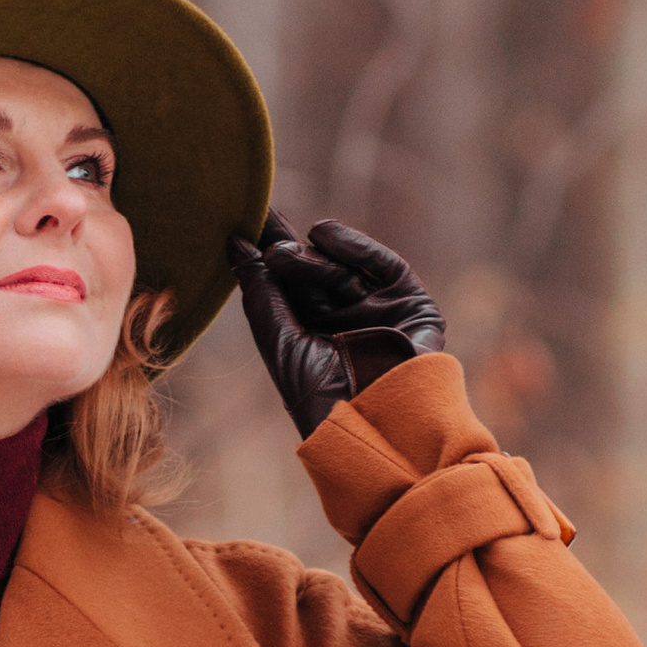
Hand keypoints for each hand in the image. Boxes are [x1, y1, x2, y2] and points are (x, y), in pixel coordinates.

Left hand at [226, 212, 446, 438]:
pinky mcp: (410, 304)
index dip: (266, 258)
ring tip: (281, 249)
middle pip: (313, 275)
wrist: (373, 421)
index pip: (288, 290)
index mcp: (311, 337)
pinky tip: (324, 234)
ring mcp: (378, 312)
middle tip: (262, 225)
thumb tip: (235, 245)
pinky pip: (383, 266)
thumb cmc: (319, 396)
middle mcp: (345, 323)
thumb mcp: (280, 341)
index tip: (244, 225)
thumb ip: (261, 293)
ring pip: (341, 271)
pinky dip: (355, 247)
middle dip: (286, 249)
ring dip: (311, 256)